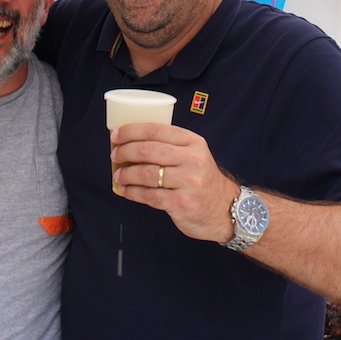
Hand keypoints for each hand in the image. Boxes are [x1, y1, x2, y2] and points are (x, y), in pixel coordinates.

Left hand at [111, 123, 240, 242]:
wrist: (226, 209)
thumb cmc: (202, 180)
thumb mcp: (194, 155)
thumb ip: (170, 147)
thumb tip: (131, 142)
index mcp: (193, 142)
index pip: (157, 130)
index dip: (132, 131)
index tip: (116, 135)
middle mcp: (193, 160)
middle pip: (148, 150)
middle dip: (125, 151)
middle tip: (115, 155)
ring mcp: (188, 182)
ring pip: (146, 174)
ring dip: (126, 174)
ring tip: (118, 175)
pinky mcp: (182, 203)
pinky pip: (149, 196)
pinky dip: (133, 192)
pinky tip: (126, 190)